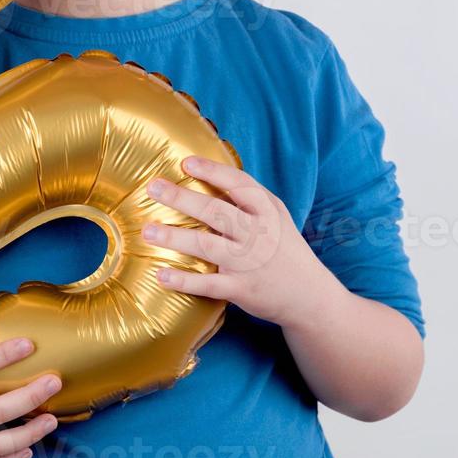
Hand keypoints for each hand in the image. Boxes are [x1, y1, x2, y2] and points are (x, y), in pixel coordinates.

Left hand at [142, 157, 339, 329]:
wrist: (309, 294)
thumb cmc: (284, 248)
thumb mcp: (276, 217)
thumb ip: (249, 199)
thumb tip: (211, 175)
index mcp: (267, 210)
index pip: (238, 184)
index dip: (212, 172)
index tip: (185, 163)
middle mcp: (258, 233)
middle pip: (216, 211)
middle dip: (182, 198)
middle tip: (153, 188)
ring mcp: (249, 262)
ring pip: (207, 245)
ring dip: (175, 237)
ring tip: (147, 231)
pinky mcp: (242, 289)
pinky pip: (209, 284)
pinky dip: (185, 281)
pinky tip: (162, 275)